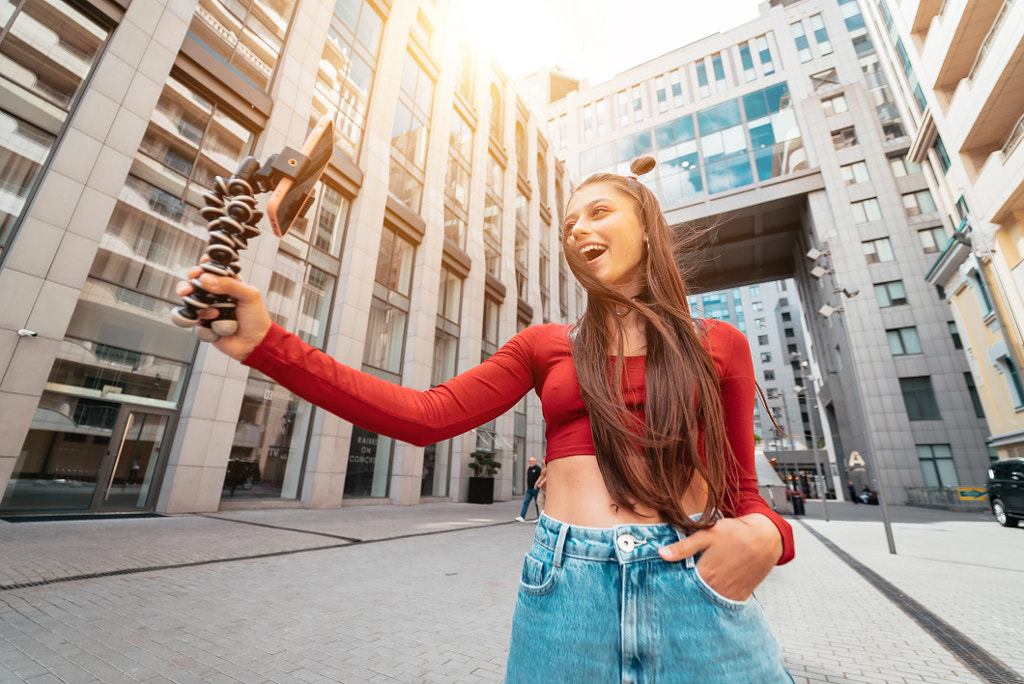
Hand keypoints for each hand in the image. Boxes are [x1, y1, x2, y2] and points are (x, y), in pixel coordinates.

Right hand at [176, 267, 271, 361]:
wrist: (255, 344)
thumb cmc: (257, 319)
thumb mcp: (249, 296)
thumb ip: (229, 284)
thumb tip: (206, 278)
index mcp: (229, 284)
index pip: (212, 270)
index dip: (205, 266)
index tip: (201, 266)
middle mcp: (216, 295)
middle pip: (195, 284)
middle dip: (189, 284)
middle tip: (188, 288)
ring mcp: (208, 309)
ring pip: (189, 301)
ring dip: (192, 303)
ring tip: (207, 310)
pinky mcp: (203, 324)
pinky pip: (190, 320)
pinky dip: (196, 321)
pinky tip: (210, 323)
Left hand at [658, 513, 781, 601]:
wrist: (766, 537)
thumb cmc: (736, 533)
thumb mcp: (707, 534)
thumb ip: (684, 547)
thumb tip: (661, 554)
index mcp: (706, 573)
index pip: (682, 587)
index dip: (673, 586)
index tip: (663, 587)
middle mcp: (718, 588)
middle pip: (695, 598)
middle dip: (685, 596)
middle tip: (675, 595)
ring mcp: (731, 594)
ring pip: (710, 604)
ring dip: (701, 600)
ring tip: (694, 595)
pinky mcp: (741, 596)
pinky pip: (725, 605)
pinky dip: (716, 603)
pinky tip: (711, 595)